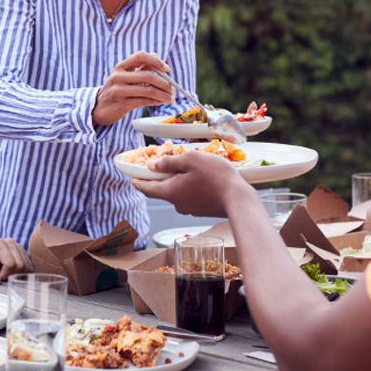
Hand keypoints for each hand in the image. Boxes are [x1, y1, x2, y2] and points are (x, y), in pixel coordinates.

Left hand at [0, 238, 33, 283]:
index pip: (10, 264)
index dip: (5, 275)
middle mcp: (10, 242)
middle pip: (20, 265)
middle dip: (11, 275)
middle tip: (1, 276)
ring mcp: (18, 246)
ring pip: (26, 266)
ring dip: (17, 275)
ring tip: (5, 274)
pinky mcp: (23, 253)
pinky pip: (29, 267)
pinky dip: (22, 274)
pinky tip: (12, 273)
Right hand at [91, 52, 174, 125]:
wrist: (98, 108)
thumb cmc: (116, 90)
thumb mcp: (125, 76)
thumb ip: (140, 67)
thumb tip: (156, 56)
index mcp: (121, 66)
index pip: (140, 56)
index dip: (156, 61)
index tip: (166, 69)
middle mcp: (118, 76)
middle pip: (147, 75)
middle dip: (164, 83)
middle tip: (172, 89)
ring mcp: (119, 90)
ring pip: (148, 90)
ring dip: (163, 95)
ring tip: (170, 98)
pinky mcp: (122, 104)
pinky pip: (144, 101)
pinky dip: (156, 102)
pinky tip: (161, 102)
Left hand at [130, 151, 249, 217]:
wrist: (239, 199)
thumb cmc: (215, 176)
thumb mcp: (190, 160)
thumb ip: (169, 162)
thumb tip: (151, 166)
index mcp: (169, 191)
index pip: (146, 188)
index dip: (138, 181)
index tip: (132, 178)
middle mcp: (176, 203)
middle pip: (161, 190)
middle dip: (158, 179)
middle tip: (158, 167)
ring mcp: (189, 208)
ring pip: (177, 192)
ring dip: (176, 181)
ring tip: (184, 168)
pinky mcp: (201, 210)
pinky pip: (189, 196)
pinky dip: (188, 187)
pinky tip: (198, 178)